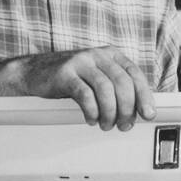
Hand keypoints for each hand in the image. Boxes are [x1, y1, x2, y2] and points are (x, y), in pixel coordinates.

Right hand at [27, 46, 155, 131]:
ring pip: (105, 89)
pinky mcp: (64, 73)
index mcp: (110, 55)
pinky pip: (85, 94)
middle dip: (127, 109)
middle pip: (122, 83)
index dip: (144, 96)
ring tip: (106, 125)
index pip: (135, 74)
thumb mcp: (98, 79)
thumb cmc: (70, 80)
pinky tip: (91, 119)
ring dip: (110, 113)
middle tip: (124, 125)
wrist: (33, 73)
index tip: (148, 115)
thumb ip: (117, 89)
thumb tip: (138, 112)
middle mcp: (97, 55)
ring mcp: (80, 62)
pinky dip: (92, 111)